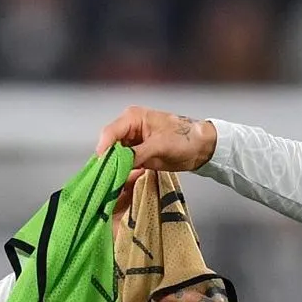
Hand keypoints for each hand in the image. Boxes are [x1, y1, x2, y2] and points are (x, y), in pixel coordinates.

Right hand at [96, 106, 216, 172]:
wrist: (201, 148)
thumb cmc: (185, 138)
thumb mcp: (160, 145)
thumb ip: (138, 153)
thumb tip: (119, 164)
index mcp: (132, 118)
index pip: (110, 132)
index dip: (103, 149)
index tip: (100, 165)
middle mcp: (128, 129)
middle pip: (109, 146)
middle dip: (107, 162)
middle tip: (105, 178)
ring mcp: (132, 143)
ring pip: (114, 158)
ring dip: (114, 170)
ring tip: (111, 183)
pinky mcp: (137, 156)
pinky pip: (124, 166)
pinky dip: (122, 174)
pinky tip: (121, 183)